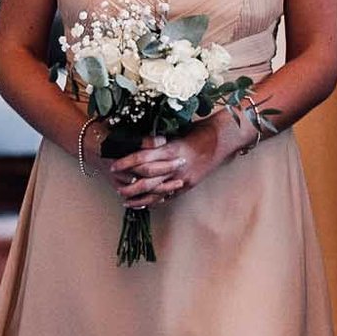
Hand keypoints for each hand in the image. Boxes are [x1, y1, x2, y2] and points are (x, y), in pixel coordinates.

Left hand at [108, 120, 236, 210]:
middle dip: (130, 186)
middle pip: (147, 180)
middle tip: (117, 188)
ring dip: (140, 199)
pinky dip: (155, 202)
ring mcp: (183, 178)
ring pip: (157, 193)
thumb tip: (138, 144)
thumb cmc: (199, 130)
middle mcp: (175, 166)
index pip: (142, 159)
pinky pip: (169, 196)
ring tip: (126, 201)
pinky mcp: (189, 185)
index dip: (126, 163)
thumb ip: (158, 141)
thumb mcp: (176, 131)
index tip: (113, 166)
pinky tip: (145, 205)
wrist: (223, 138)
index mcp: (170, 150)